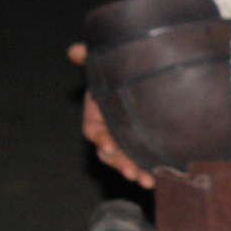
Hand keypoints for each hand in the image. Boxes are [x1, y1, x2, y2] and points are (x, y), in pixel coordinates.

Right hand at [68, 42, 154, 189]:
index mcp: (98, 111)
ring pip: (124, 159)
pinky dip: (147, 170)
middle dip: (118, 162)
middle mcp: (110, 127)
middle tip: (129, 171)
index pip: (93, 129)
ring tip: (145, 180)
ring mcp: (126, 136)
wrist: (150, 69)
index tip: (108, 144)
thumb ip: (91, 56)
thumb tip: (74, 50)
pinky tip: (156, 180)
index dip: (99, 138)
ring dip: (133, 170)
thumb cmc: (124, 66)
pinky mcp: (143, 142)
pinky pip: (141, 159)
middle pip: (109, 151)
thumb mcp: (107, 60)